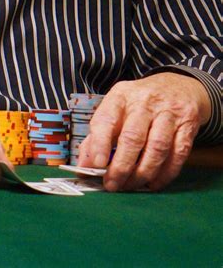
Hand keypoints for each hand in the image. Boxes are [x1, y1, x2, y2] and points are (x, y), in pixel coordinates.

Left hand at [77, 73, 210, 191]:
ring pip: (156, 148)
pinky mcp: (188, 126)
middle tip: (112, 185)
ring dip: (142, 173)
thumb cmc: (140, 103)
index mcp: (121, 95)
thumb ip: (98, 135)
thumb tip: (84, 166)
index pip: (107, 118)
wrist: (179, 86)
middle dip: (121, 166)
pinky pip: (177, 155)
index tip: (96, 165)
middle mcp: (145, 101)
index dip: (100, 143)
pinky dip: (164, 174)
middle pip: (133, 137)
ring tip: (131, 186)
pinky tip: (153, 183)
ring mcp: (169, 113)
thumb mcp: (116, 108)